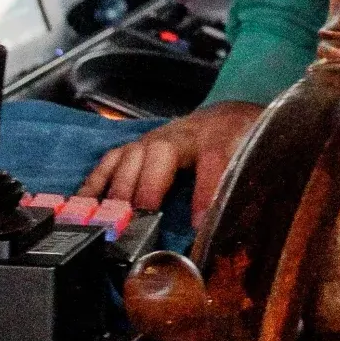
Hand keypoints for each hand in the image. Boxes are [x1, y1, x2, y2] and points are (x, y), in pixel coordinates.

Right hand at [84, 96, 260, 218]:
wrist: (228, 116)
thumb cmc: (242, 142)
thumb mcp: (257, 159)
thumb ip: (252, 185)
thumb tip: (243, 224)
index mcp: (221, 136)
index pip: (215, 156)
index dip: (206, 190)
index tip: (200, 224)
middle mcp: (182, 134)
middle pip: (160, 153)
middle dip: (148, 187)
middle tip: (141, 220)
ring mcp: (154, 139)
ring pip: (132, 156)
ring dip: (119, 189)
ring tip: (111, 220)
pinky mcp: (135, 147)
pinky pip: (110, 162)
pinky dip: (94, 183)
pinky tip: (82, 205)